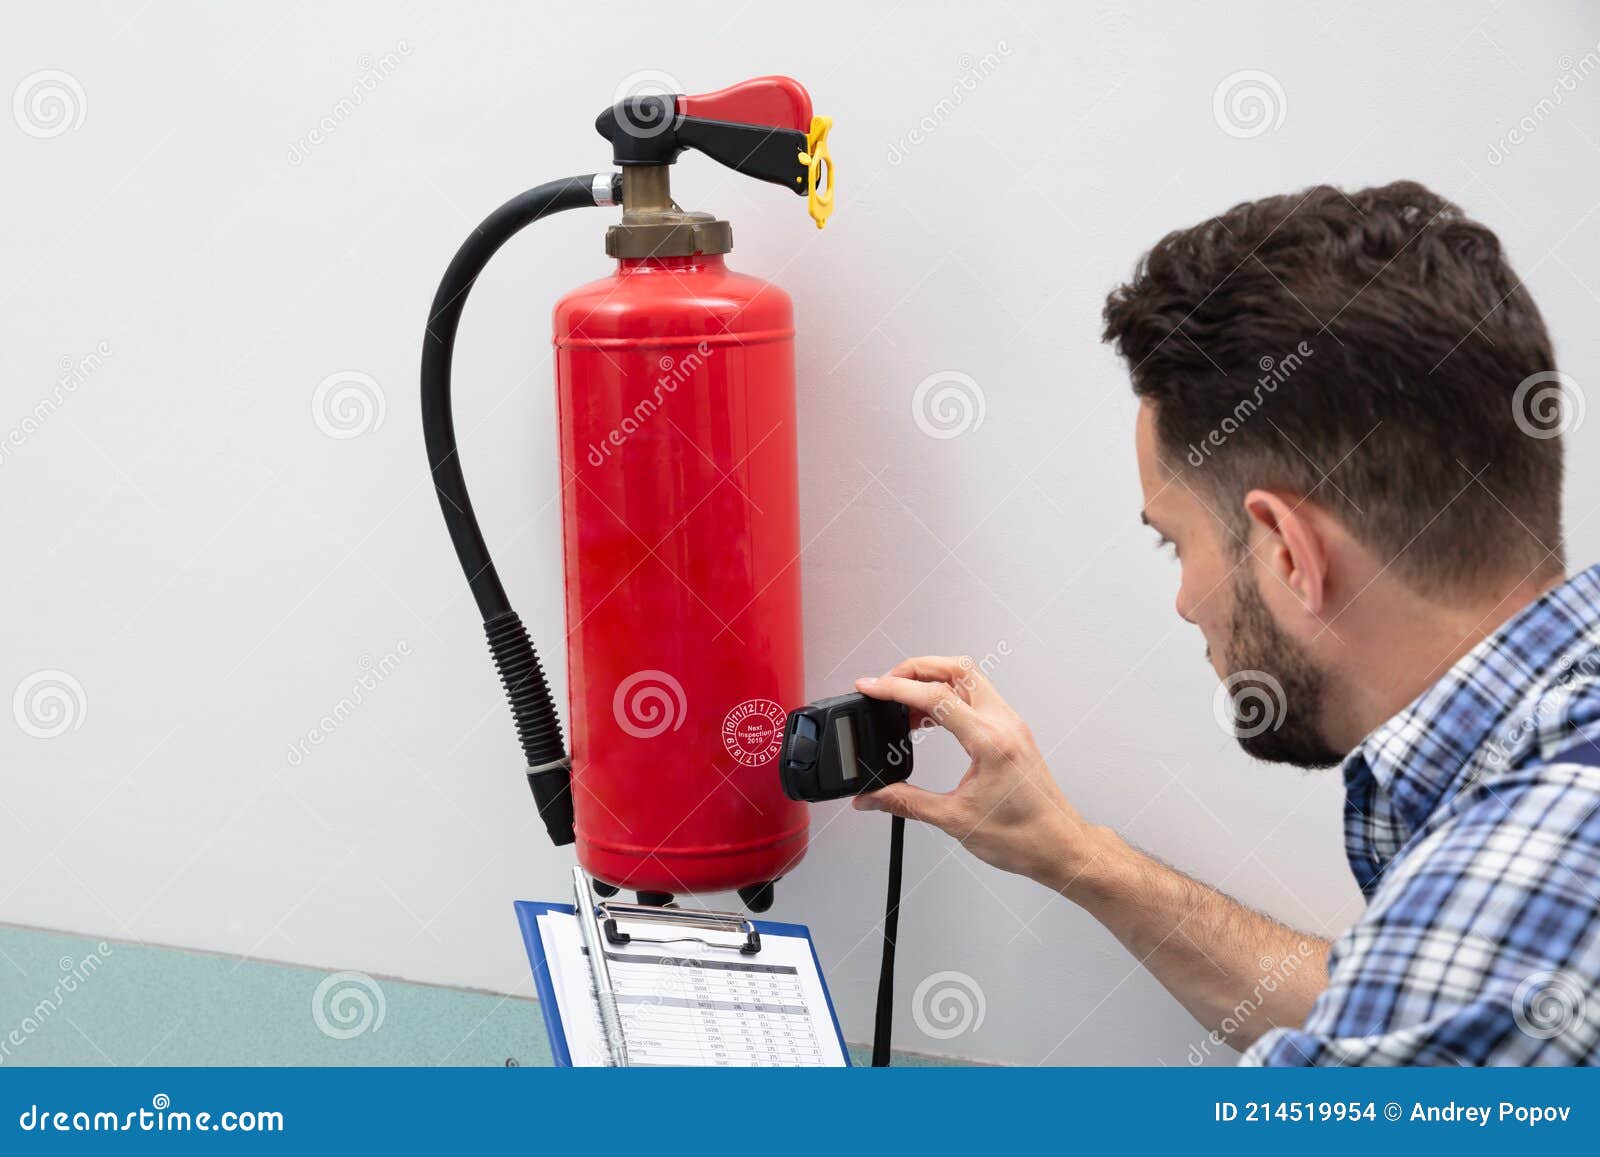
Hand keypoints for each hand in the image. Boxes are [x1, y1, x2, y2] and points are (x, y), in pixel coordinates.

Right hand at [852, 656, 1101, 890]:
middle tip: (886, 684)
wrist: (1058, 846)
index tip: (870, 687)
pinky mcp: (1011, 731)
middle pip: (956, 669)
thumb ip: (906, 803)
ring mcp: (1010, 724)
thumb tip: (872, 798)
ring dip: (932, 681)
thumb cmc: (1023, 836)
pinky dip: (947, 698)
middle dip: (915, 668)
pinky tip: (927, 720)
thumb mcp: (954, 819)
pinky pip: (976, 697)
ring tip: (902, 705)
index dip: (896, 688)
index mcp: (990, 741)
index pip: (936, 696)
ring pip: (968, 678)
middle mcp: (1003, 724)